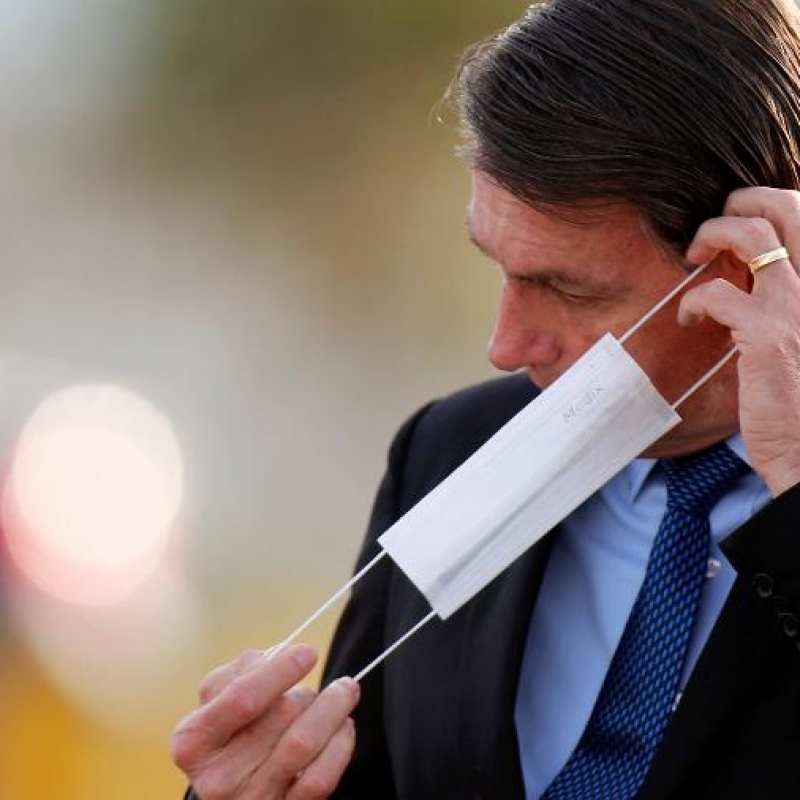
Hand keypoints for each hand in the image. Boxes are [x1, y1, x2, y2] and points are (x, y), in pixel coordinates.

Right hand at [171, 644, 359, 799]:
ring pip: (304, 742)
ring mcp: (251, 798)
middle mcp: (218, 777)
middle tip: (312, 688)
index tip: (308, 653)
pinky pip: (320, 776)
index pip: (243, 697)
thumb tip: (283, 656)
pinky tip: (344, 725)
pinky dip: (340, 743)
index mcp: (194, 740)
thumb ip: (245, 670)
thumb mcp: (218, 699)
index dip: (280, 671)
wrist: (231, 787)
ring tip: (343, 693)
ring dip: (332, 708)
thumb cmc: (229, 730)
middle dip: (305, 691)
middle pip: (280, 715)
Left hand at [679, 187, 799, 495]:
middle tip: (710, 232)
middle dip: (739, 201)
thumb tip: (744, 270)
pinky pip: (715, 292)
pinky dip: (693, 300)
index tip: (734, 231)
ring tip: (694, 258)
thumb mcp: (798, 330)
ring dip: (711, 234)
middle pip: (785, 204)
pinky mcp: (767, 333)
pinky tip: (689, 318)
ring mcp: (797, 304)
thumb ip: (781, 296)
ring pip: (751, 232)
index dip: (767, 205)